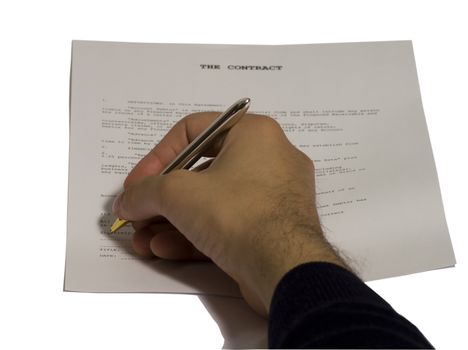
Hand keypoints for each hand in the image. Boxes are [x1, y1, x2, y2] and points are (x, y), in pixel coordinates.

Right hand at [113, 112, 346, 315]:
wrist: (286, 270)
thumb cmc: (237, 214)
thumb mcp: (178, 195)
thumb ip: (145, 192)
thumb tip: (126, 201)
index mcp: (254, 133)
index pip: (192, 131)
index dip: (156, 156)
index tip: (136, 184)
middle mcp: (268, 159)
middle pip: (199, 172)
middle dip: (161, 200)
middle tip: (138, 216)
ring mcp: (273, 196)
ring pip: (211, 203)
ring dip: (172, 222)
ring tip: (143, 240)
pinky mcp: (272, 228)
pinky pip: (228, 223)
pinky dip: (195, 235)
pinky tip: (164, 250)